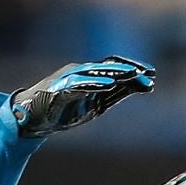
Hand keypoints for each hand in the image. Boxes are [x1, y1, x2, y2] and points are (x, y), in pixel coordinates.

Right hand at [11, 56, 154, 137]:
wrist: (32, 119)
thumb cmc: (64, 111)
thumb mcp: (96, 106)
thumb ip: (115, 96)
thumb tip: (140, 88)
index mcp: (90, 76)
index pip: (115, 68)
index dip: (134, 70)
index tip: (152, 75)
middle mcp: (80, 72)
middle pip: (108, 66)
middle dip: (129, 70)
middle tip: (149, 74)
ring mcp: (69, 78)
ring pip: (95, 72)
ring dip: (116, 73)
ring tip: (133, 75)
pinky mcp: (59, 88)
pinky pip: (80, 84)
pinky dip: (96, 83)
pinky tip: (110, 85)